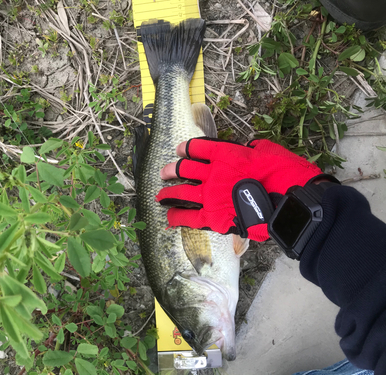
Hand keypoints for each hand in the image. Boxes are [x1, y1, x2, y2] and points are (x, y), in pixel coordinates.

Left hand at [156, 138, 322, 240]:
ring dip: (168, 192)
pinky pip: (188, 217)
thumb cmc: (285, 174)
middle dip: (172, 170)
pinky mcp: (213, 217)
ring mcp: (210, 195)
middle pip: (184, 168)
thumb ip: (250, 150)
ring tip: (160, 194)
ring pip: (181, 192)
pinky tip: (169, 217)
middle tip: (165, 172)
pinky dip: (177, 217)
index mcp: (226, 154)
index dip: (186, 148)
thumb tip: (245, 151)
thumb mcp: (267, 151)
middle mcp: (212, 173)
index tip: (180, 150)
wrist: (290, 202)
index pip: (198, 147)